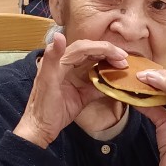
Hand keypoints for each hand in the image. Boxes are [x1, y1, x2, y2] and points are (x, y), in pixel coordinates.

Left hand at [14, 33, 127, 147]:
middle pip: (91, 54)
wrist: (40, 130)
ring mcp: (75, 80)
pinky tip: (118, 82)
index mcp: (60, 62)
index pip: (84, 48)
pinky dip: (107, 82)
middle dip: (108, 54)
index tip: (119, 54)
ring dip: (109, 65)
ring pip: (95, 66)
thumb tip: (59, 35)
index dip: (102, 48)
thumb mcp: (46, 81)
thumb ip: (52, 58)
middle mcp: (68, 67)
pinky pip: (96, 84)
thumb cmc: (42, 107)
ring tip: (124, 67)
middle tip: (125, 60)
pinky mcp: (80, 94)